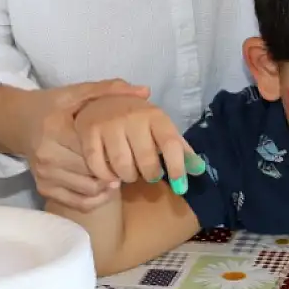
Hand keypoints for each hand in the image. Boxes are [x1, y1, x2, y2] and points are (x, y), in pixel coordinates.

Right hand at [19, 80, 150, 211]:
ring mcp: (43, 174)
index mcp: (55, 129)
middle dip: (114, 169)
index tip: (130, 147)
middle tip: (129, 163)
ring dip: (107, 185)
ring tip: (118, 173)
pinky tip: (105, 186)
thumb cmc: (54, 106)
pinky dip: (96, 198)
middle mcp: (46, 154)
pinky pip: (78, 203)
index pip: (93, 149)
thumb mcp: (78, 92)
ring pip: (88, 189)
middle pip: (92, 171)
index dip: (116, 151)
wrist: (21, 123)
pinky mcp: (43, 189)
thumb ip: (110, 89)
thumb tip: (146, 91)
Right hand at [72, 94, 196, 187]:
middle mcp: (132, 117)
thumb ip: (179, 148)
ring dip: (128, 177)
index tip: (181, 187)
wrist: (101, 100)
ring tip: (130, 172)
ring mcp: (108, 124)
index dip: (178, 168)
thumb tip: (199, 170)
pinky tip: (111, 174)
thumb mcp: (160, 128)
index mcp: (154, 115)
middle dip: (150, 174)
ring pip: (122, 167)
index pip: (171, 144)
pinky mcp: (89, 132)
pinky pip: (99, 166)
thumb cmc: (136, 120)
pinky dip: (106, 176)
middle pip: (146, 161)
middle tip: (148, 175)